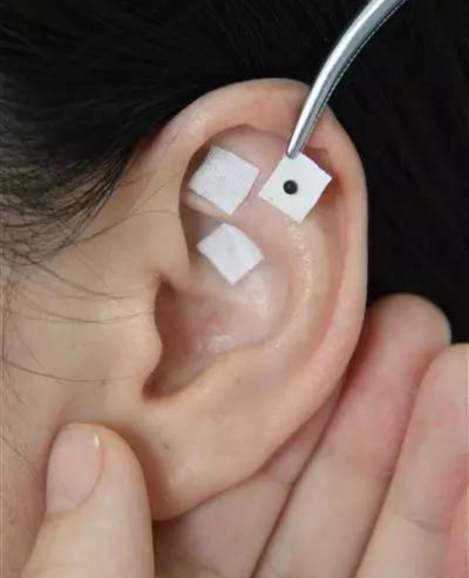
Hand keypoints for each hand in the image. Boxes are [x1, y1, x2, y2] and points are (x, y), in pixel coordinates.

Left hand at [21, 296, 466, 577]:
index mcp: (157, 577)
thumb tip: (85, 451)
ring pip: (371, 529)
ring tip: (447, 362)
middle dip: (358, 405)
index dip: (257, 408)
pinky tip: (467, 458)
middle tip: (394, 319)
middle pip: (305, 493)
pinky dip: (451, 526)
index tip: (292, 334)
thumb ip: (81, 564)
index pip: (210, 483)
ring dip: (419, 450)